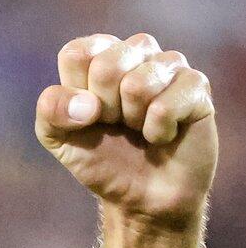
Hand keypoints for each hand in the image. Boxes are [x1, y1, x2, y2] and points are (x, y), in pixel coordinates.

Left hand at [36, 33, 216, 230]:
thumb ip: (51, 111)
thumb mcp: (57, 137)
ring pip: (137, 84)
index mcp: (98, 54)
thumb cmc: (99, 157)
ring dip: (133, 120)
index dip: (75, 96)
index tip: (87, 114)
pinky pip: (165, 106)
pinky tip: (163, 134)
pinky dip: (157, 131)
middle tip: (117, 124)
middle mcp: (136, 51)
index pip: (77, 54)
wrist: (141, 196)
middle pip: (106, 66)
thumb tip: (86, 104)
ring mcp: (170, 65)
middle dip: (105, 109)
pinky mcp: (197, 86)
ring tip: (140, 127)